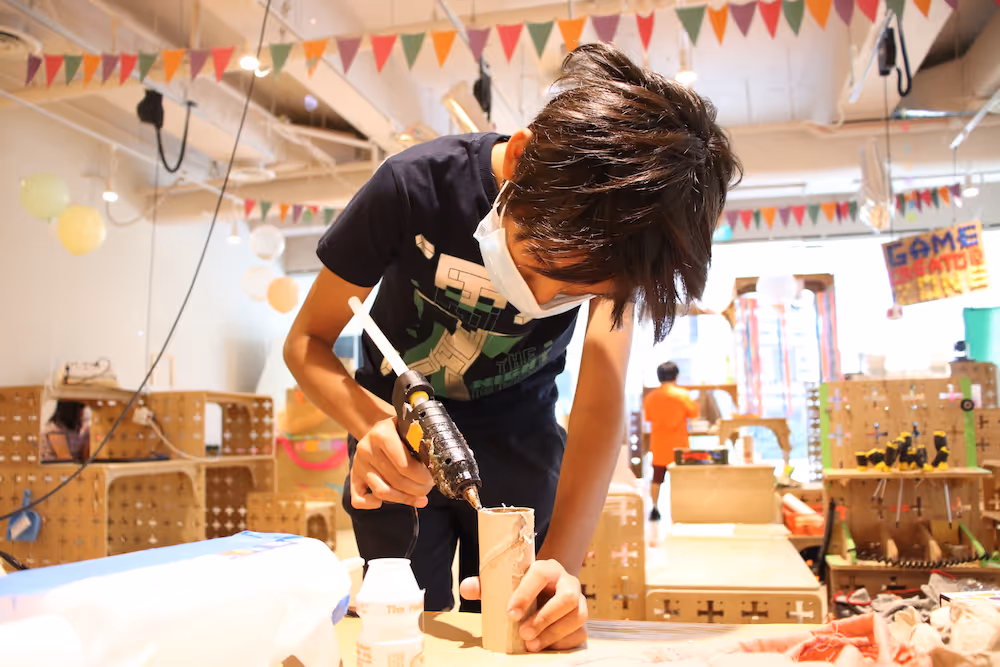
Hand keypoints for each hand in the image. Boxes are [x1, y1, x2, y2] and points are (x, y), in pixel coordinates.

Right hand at [350, 417, 433, 509]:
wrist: (377, 429)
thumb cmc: (399, 431)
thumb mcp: (409, 429)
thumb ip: (419, 443)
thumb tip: (434, 468)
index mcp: (381, 434)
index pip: (404, 465)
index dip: (421, 477)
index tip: (433, 478)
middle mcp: (366, 449)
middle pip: (396, 480)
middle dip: (417, 489)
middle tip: (428, 489)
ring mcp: (358, 465)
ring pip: (381, 491)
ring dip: (403, 499)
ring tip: (418, 497)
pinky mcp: (352, 477)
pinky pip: (358, 499)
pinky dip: (371, 505)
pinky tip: (386, 502)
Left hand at [459, 560, 587, 651]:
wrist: (547, 591)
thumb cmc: (522, 588)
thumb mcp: (504, 584)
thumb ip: (484, 586)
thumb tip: (466, 588)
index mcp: (547, 568)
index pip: (540, 574)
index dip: (526, 593)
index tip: (510, 613)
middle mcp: (568, 581)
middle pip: (567, 597)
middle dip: (545, 618)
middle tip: (523, 633)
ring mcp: (580, 601)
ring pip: (577, 616)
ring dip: (554, 633)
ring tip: (532, 645)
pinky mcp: (582, 620)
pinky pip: (581, 632)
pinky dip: (564, 642)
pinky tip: (546, 647)